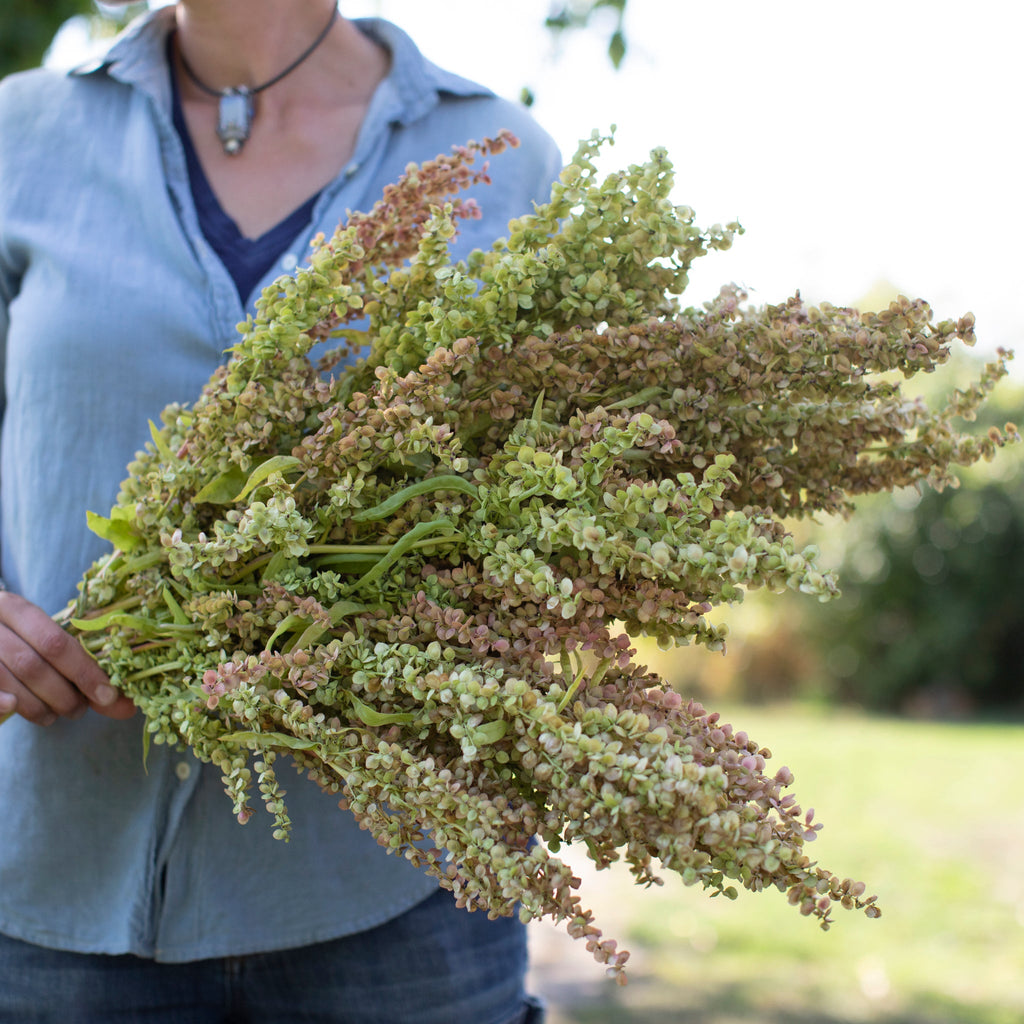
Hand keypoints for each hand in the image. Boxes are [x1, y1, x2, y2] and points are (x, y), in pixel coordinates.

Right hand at [0, 591, 135, 725]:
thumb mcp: (44, 638)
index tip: (108, 695)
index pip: (56, 642)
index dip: (85, 671)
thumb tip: (126, 706)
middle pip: (33, 665)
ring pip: (10, 680)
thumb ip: (81, 667)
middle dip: (63, 694)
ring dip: (39, 706)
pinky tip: (16, 709)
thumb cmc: (17, 635)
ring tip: (57, 714)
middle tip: (80, 710)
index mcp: (15, 608)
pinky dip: (2, 704)